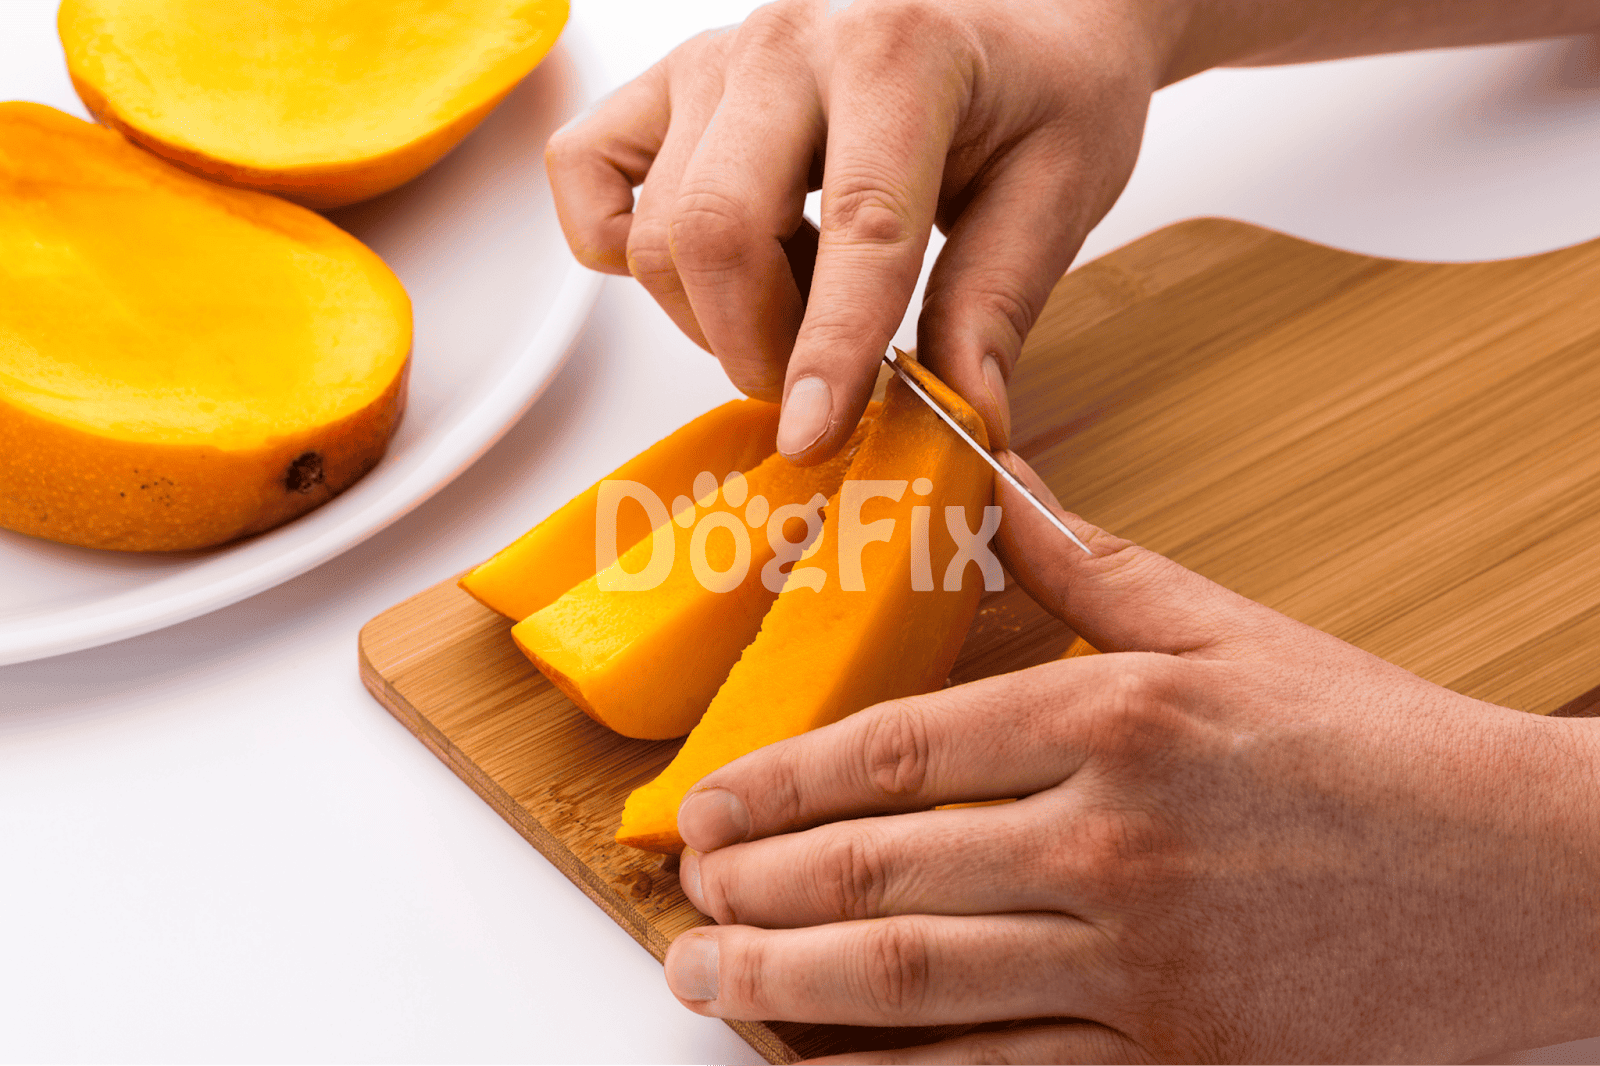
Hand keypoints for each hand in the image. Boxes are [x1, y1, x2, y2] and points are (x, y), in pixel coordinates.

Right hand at [545, 0, 1178, 458]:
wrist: (1020, 14)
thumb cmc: (1040, 93)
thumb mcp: (1057, 191)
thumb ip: (996, 303)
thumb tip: (962, 416)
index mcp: (901, 54)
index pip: (861, 226)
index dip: (832, 352)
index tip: (814, 436)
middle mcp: (789, 43)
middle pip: (717, 230)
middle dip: (756, 347)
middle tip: (813, 389)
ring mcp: (714, 59)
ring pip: (658, 230)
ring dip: (715, 311)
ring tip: (798, 296)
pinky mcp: (666, 83)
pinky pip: (584, 172)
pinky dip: (621, 243)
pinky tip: (708, 260)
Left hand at [660, 454, 1599, 1062]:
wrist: (1526, 875)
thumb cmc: (1374, 746)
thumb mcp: (1228, 630)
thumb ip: (1085, 564)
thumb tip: (993, 473)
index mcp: (1117, 722)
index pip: (897, 755)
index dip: (780, 786)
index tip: (705, 806)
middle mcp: (1115, 848)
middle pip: (882, 879)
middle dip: (756, 895)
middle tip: (681, 899)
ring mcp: (1145, 972)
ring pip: (922, 991)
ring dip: (792, 992)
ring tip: (713, 982)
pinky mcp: (1179, 1062)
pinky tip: (834, 1061)